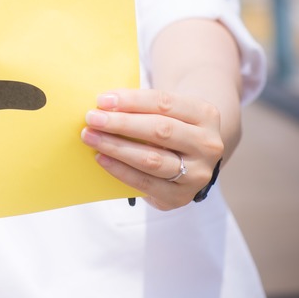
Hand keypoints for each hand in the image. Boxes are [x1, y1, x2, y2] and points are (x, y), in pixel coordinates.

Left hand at [80, 88, 224, 209]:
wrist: (188, 158)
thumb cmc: (167, 125)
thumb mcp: (164, 110)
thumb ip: (140, 106)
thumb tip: (101, 106)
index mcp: (205, 115)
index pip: (164, 103)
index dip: (131, 101)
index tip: (102, 100)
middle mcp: (208, 145)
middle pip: (160, 130)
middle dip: (121, 124)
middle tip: (91, 118)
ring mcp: (198, 174)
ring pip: (152, 159)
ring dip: (116, 147)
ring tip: (90, 137)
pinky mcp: (182, 196)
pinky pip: (146, 183)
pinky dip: (121, 170)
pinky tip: (102, 158)